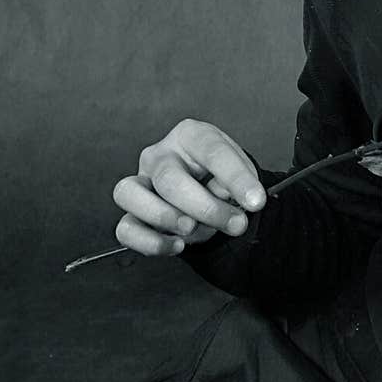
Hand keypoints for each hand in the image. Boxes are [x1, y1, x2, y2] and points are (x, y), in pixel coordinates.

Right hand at [112, 119, 266, 256]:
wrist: (207, 189)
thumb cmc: (220, 176)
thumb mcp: (238, 172)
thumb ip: (235, 184)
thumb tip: (232, 200)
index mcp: (190, 136)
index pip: (211, 151)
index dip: (235, 178)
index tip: (256, 201)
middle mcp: (159, 155)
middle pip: (169, 178)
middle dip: (205, 207)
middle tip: (235, 224)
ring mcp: (140, 183)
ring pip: (128, 194)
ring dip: (163, 216)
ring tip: (192, 228)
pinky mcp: (130, 213)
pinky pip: (125, 229)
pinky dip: (150, 241)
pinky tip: (177, 246)